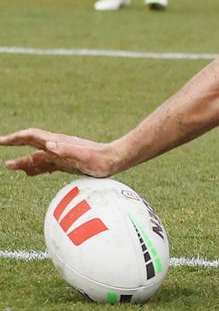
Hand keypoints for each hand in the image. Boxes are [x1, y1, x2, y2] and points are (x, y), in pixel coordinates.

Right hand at [1, 128, 121, 177]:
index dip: (15, 138)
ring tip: (10, 166)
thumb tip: (48, 145)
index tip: (1, 141)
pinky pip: (49, 165)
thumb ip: (66, 151)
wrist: (115, 160)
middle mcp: (58, 147)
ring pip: (39, 158)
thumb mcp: (84, 157)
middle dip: (15, 149)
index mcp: (58, 143)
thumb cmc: (101, 160)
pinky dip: (37, 168)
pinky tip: (32, 173)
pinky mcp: (69, 163)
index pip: (31, 137)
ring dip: (24, 162)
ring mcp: (63, 155)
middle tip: (2, 155)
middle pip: (31, 147)